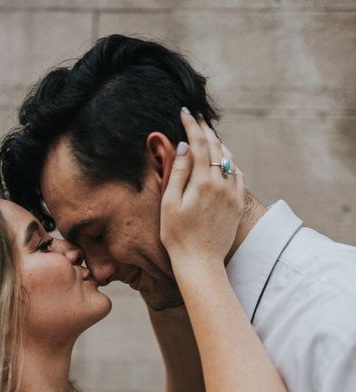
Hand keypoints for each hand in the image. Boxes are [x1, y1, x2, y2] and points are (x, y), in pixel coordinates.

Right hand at [160, 110, 244, 268]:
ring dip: (218, 144)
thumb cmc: (177, 236)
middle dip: (205, 130)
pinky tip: (224, 161)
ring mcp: (232, 194)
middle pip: (215, 147)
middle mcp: (222, 184)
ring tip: (209, 135)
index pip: (198, 143)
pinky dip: (230, 163)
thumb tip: (184, 147)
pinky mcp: (238, 205)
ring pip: (229, 159)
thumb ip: (178, 173)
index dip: (192, 125)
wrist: (200, 262)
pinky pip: (238, 176)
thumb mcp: (170, 204)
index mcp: (203, 182)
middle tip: (197, 119)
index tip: (185, 112)